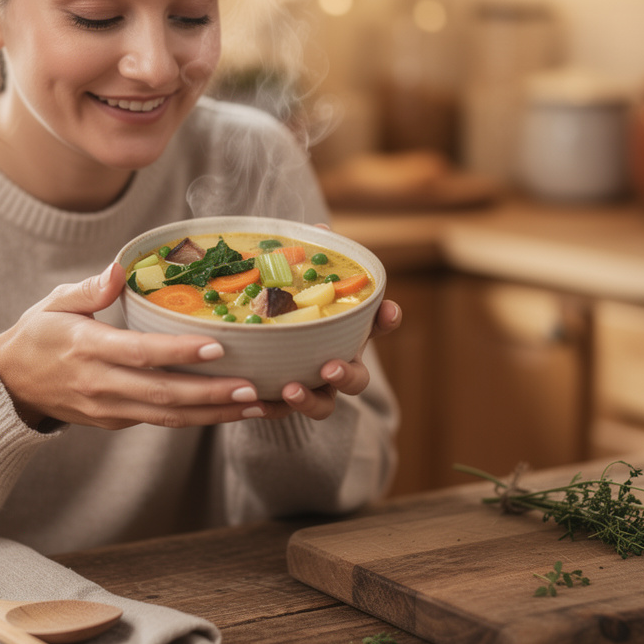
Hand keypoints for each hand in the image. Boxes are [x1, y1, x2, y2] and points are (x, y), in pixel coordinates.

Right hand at [0, 262, 268, 429]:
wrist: (9, 384)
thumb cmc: (38, 334)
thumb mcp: (54, 303)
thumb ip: (89, 289)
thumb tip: (120, 269)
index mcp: (87, 348)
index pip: (140, 353)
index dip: (179, 353)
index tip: (217, 347)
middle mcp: (100, 384)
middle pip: (163, 394)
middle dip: (211, 394)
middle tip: (253, 389)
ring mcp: (108, 408)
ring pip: (168, 416)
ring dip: (214, 414)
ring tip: (255, 407)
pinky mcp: (114, 422)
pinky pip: (159, 421)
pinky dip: (196, 418)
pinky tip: (228, 410)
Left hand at [261, 220, 401, 420]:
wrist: (254, 345)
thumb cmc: (285, 306)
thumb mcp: (295, 282)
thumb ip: (310, 260)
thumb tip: (321, 229)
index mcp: (345, 332)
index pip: (378, 325)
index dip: (388, 319)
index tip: (388, 310)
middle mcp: (336, 362)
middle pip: (357, 378)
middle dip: (347, 373)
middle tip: (330, 366)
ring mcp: (312, 388)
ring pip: (324, 404)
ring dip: (310, 399)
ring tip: (290, 388)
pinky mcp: (283, 403)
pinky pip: (282, 413)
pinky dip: (271, 409)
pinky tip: (256, 404)